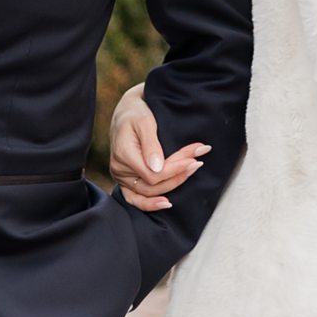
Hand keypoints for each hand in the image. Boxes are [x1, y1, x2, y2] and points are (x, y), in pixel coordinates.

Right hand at [110, 87, 210, 212]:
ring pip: (148, 193)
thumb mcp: (144, 121)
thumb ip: (151, 144)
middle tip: (197, 162)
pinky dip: (150, 204)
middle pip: (153, 184)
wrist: (127, 112)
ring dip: (172, 186)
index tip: (194, 159)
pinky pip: (136, 199)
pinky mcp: (126, 181)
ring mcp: (122, 178)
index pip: (154, 174)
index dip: (175, 169)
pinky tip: (166, 204)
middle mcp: (120, 170)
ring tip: (190, 173)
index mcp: (123, 154)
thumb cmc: (136, 113)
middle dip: (178, 175)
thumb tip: (157, 168)